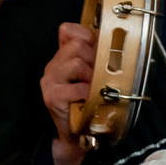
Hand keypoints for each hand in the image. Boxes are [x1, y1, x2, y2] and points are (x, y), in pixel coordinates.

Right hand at [41, 22, 96, 148]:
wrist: (77, 133)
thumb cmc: (88, 103)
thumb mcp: (94, 76)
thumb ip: (98, 58)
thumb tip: (115, 42)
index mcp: (62, 57)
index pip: (68, 30)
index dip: (88, 36)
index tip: (100, 51)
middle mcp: (53, 66)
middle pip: (77, 46)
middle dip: (95, 60)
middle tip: (100, 77)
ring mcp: (50, 80)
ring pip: (77, 63)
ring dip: (93, 77)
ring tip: (95, 89)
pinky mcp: (52, 96)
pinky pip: (77, 88)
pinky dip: (89, 94)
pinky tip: (90, 100)